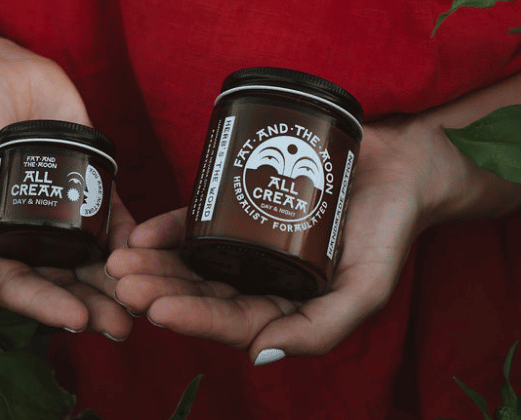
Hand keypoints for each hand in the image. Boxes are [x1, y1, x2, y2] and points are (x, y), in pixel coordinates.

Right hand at [0, 22, 135, 338]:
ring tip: (144, 300)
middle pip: (63, 279)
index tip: (79, 320)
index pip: (21, 286)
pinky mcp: (88, 174)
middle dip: (92, 303)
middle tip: (124, 325)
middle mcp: (28, 231)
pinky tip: (149, 248)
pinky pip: (111, 210)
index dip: (49, 307)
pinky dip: (129, 232)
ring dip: (115, 279)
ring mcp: (60, 204)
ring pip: (91, 253)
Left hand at [103, 118, 455, 362]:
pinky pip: (198, 221)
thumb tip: (261, 355)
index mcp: (287, 308)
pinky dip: (170, 229)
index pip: (233, 321)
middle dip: (161, 290)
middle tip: (123, 283)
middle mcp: (261, 281)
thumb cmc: (388, 231)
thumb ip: (320, 328)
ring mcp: (248, 243)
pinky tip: (144, 233)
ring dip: (156, 264)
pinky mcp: (241, 203)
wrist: (399, 166)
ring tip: (120, 261)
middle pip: (203, 292)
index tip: (156, 311)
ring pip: (193, 261)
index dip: (194, 318)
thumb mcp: (367, 289)